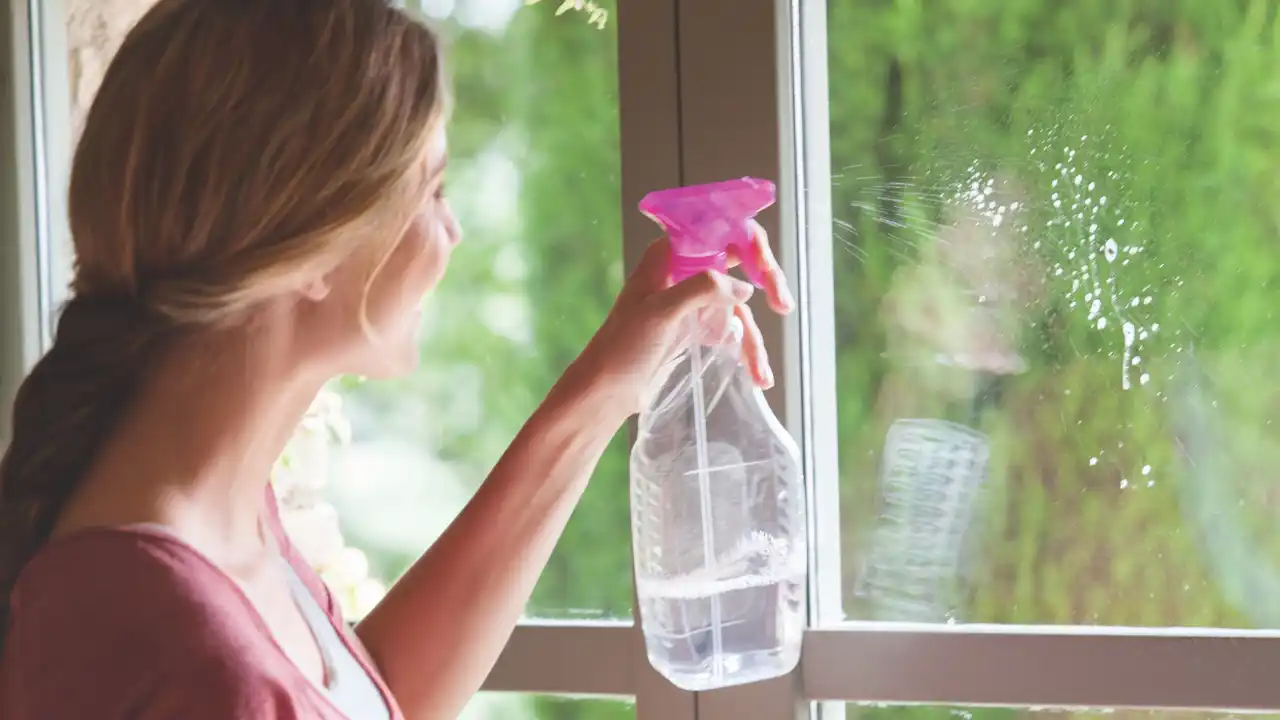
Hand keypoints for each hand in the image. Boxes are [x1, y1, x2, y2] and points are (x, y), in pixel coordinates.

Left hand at [564, 221, 795, 417]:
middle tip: (783, 304)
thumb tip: (745, 289)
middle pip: (738, 263)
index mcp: (669, 255)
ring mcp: (691, 300)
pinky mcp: (695, 327)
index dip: (748, 243)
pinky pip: (730, 330)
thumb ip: (703, 289)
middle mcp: (683, 271)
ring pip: (737, 306)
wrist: (606, 390)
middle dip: (764, 284)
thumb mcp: (661, 312)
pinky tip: (757, 375)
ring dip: (753, 339)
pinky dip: (745, 351)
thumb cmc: (623, 347)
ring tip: (762, 374)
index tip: (764, 269)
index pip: (719, 231)